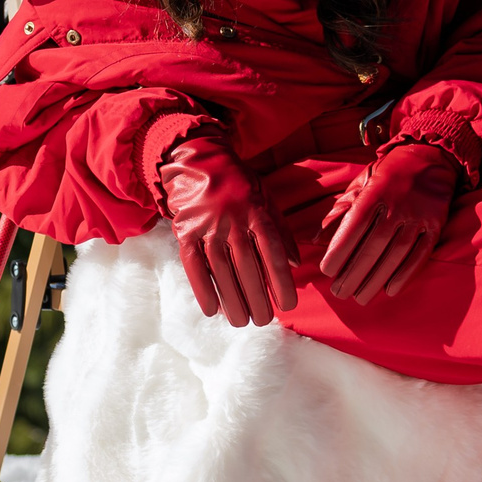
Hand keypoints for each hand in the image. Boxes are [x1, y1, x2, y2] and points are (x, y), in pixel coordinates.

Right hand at [157, 132, 297, 326]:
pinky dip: (202, 289)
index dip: (281, 282)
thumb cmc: (239, 184)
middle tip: (263, 321)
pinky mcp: (185, 231)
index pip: (272, 253)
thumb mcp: (266, 198)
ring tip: (241, 321)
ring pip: (220, 270)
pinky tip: (212, 310)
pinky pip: (193, 264)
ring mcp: (207, 226)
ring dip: (231, 299)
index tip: (288, 305)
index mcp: (257, 212)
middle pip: (247, 266)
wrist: (199, 160)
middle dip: (256, 298)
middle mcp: (233, 220)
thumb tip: (295, 262)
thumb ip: (281, 230)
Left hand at [319, 142, 460, 299]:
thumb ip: (341, 210)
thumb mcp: (362, 183)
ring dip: (376, 279)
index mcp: (376, 191)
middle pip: (374, 245)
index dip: (340, 250)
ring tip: (360, 297)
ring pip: (396, 254)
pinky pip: (420, 254)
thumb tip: (317, 237)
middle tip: (339, 292)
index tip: (327, 270)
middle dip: (354, 272)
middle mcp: (398, 204)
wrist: (431, 157)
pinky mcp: (435, 225)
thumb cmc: (389, 174)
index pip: (355, 225)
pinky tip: (390, 290)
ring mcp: (419, 216)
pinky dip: (405, 274)